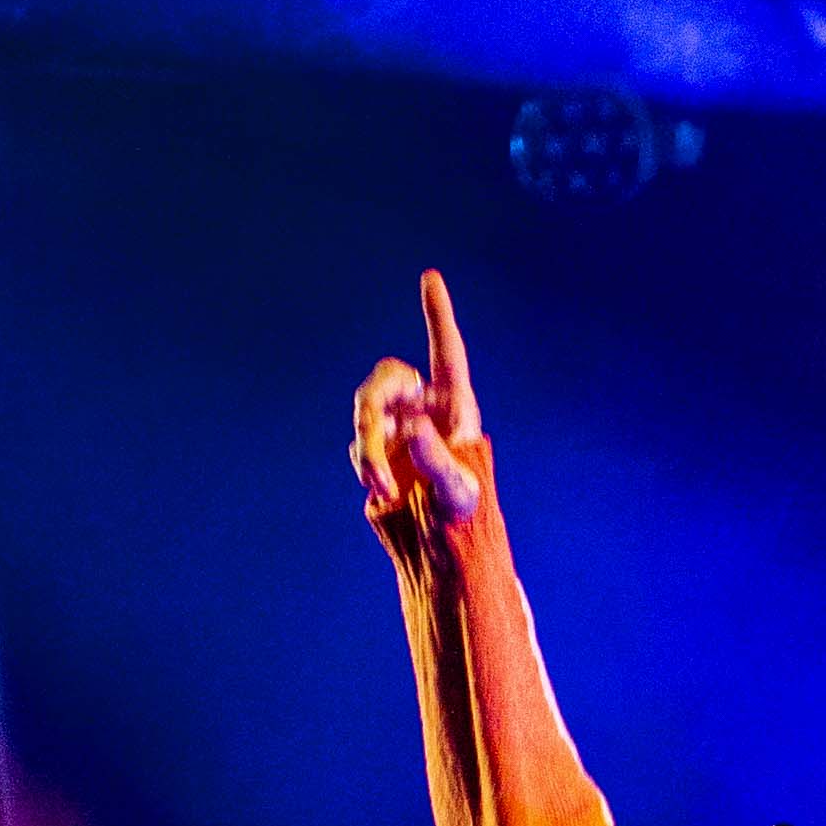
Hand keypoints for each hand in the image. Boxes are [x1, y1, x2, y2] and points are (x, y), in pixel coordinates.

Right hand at [352, 266, 486, 531]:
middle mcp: (423, 409)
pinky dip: (368, 466)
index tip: (430, 278)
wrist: (440, 547)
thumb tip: (412, 428)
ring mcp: (398, 429)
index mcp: (455, 407)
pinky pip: (362, 445)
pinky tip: (384, 490)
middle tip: (369, 438)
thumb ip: (438, 459)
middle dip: (371, 409)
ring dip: (368, 447)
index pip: (446, 352)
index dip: (438, 315)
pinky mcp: (379, 451)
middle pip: (385, 380)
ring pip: (366, 413)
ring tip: (381, 487)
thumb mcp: (459, 490)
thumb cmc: (463, 515)